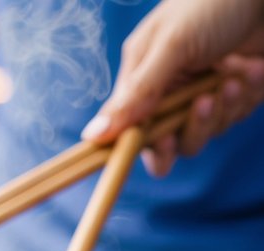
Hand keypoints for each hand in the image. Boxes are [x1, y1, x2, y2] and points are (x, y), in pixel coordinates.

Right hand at [80, 0, 263, 174]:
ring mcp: (197, 98)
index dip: (140, 145)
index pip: (127, 130)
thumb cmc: (212, 3)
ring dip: (220, 111)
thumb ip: (137, 93)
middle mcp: (166, 93)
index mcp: (142, 78)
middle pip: (165, 145)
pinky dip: (242, 98)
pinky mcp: (227, 100)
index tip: (163, 141)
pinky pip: (229, 121)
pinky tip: (250, 70)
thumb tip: (92, 135)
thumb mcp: (172, 45)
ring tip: (232, 78)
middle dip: (190, 129)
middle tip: (203, 103)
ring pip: (199, 137)